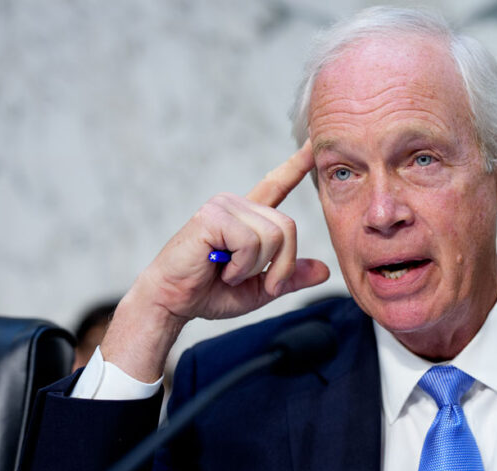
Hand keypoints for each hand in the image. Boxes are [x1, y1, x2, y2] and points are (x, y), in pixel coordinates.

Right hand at [100, 142, 329, 381]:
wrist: (172, 302)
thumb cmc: (210, 293)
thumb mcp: (261, 289)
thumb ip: (290, 276)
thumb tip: (324, 270)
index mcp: (249, 218)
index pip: (277, 184)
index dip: (297, 164)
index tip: (314, 143)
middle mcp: (237, 204)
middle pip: (288, 227)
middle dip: (280, 265)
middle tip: (249, 281)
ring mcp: (224, 206)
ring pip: (274, 236)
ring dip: (255, 268)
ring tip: (229, 273)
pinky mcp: (213, 216)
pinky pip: (251, 242)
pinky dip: (241, 266)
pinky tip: (220, 268)